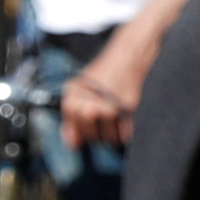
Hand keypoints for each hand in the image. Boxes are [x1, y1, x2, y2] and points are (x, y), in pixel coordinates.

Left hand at [60, 30, 155, 152]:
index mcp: (73, 101)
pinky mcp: (128, 109)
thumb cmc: (103, 74)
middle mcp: (88, 106)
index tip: (86, 133)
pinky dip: (127, 132)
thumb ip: (71, 116)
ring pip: (109, 138)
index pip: (73, 135)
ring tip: (116, 117)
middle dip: (98, 134)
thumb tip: (72, 143)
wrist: (127, 56)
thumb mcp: (78, 89)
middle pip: (92, 138)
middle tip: (104, 121)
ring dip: (113, 134)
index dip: (81, 135)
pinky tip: (126, 119)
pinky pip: (125, 134)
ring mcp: (109, 109)